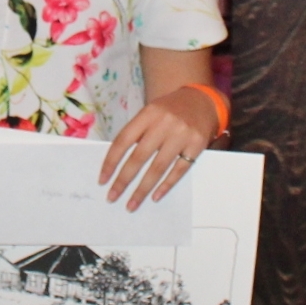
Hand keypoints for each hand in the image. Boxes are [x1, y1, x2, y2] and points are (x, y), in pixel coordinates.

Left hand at [98, 86, 219, 211]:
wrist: (202, 100)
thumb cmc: (170, 111)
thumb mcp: (151, 113)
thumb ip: (137, 132)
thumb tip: (117, 164)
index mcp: (147, 114)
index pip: (123, 140)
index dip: (111, 162)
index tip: (102, 180)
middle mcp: (164, 123)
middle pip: (139, 157)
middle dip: (123, 180)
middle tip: (112, 197)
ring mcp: (181, 135)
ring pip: (157, 167)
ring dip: (142, 189)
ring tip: (132, 204)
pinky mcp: (197, 145)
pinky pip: (179, 170)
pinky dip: (166, 185)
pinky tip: (155, 196)